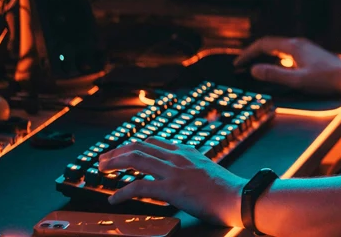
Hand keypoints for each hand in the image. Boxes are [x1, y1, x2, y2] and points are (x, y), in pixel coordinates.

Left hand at [99, 138, 244, 226]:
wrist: (238, 197)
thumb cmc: (226, 189)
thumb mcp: (206, 170)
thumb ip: (190, 168)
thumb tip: (177, 176)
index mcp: (186, 151)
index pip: (154, 141)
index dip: (134, 145)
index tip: (122, 150)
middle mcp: (178, 156)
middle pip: (140, 146)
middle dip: (118, 151)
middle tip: (103, 159)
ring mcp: (174, 171)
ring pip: (136, 159)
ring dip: (115, 163)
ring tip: (102, 169)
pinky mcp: (172, 188)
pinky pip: (140, 187)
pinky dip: (123, 192)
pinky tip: (114, 198)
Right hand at [233, 36, 340, 94]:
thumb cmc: (326, 79)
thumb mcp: (298, 80)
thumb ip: (275, 75)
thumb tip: (254, 70)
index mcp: (293, 47)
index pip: (263, 44)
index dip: (248, 53)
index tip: (238, 64)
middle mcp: (297, 44)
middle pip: (270, 44)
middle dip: (254, 54)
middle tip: (242, 65)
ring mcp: (304, 48)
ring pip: (278, 48)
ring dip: (264, 56)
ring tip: (254, 66)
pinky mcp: (309, 54)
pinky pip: (286, 53)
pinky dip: (275, 59)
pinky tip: (276, 68)